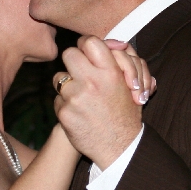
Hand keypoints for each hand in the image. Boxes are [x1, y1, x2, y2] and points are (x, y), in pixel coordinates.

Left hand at [53, 36, 152, 168]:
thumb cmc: (127, 114)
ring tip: (81, 95)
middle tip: (80, 71)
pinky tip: (78, 112)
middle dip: (74, 61)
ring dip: (67, 84)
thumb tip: (114, 43)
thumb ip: (123, 61)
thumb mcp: (133, 84)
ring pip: (59, 77)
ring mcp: (75, 97)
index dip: (87, 46)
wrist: (120, 147)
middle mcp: (92, 82)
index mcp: (111, 72)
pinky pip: (57, 99)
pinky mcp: (64, 112)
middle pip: (69, 54)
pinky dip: (65, 104)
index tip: (88, 54)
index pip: (89, 42)